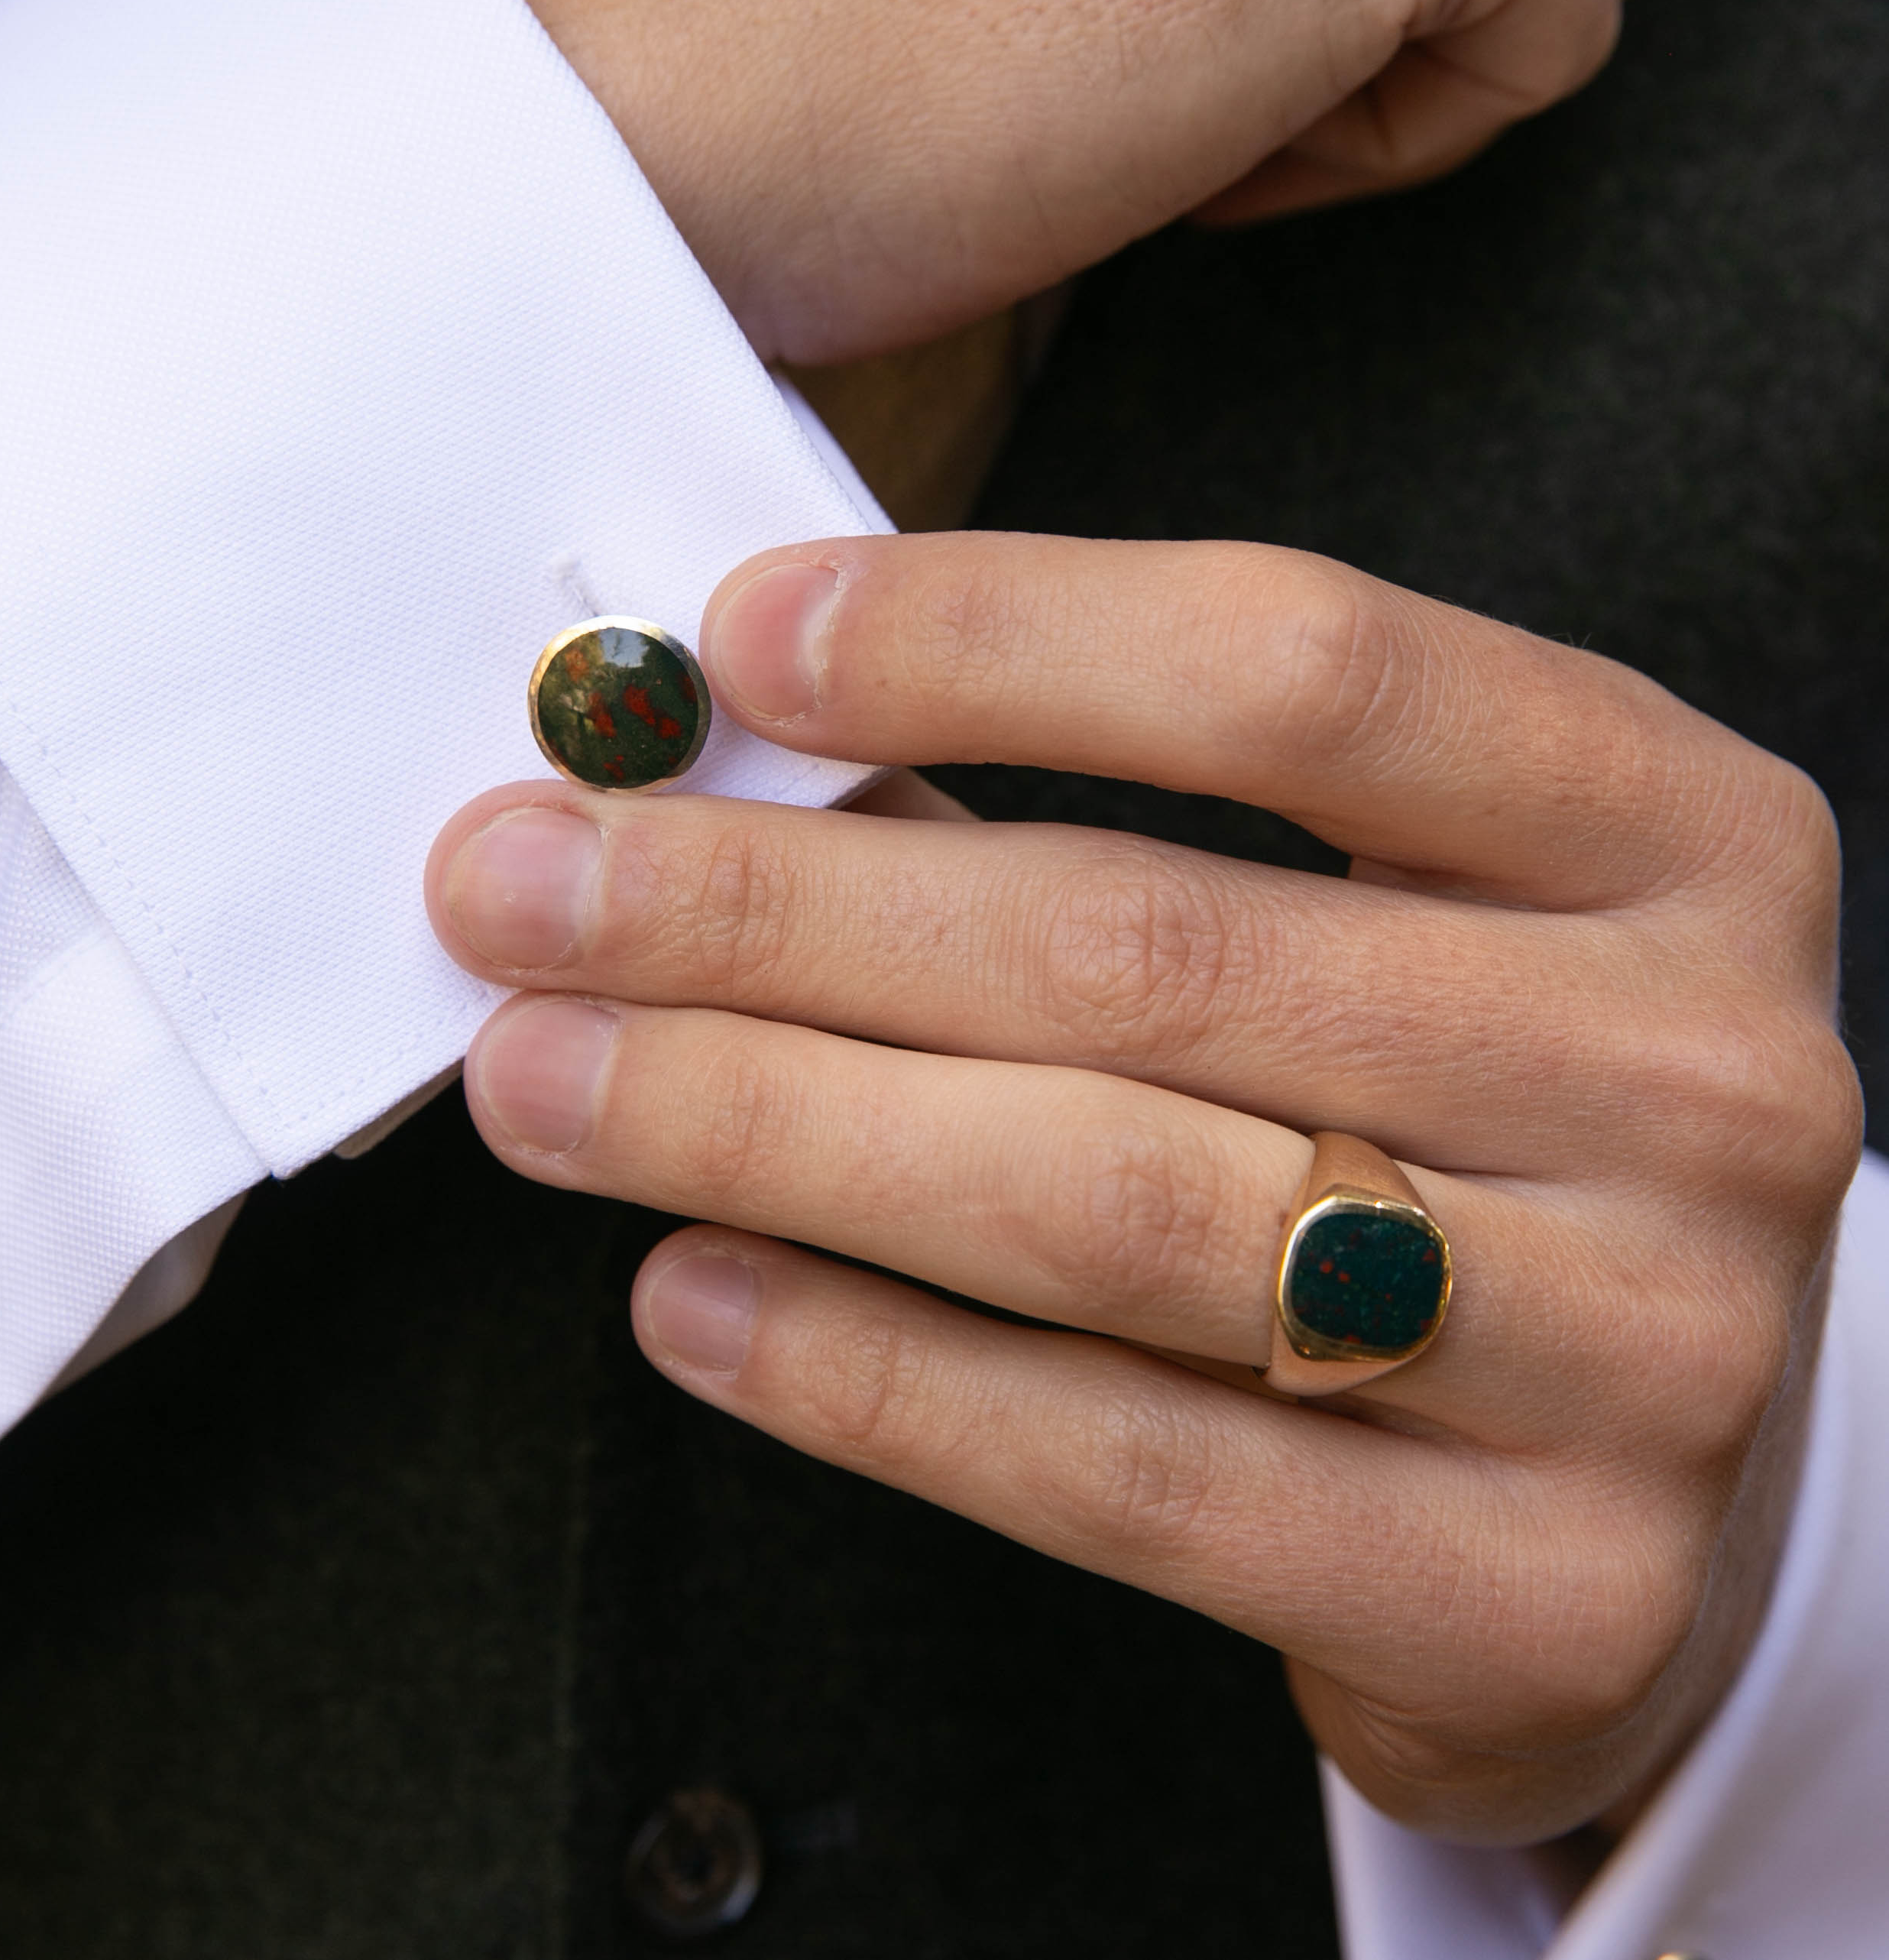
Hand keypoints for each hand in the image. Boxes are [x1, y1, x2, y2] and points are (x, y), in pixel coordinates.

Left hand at [427, 535, 1858, 1842]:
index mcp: (1678, 828)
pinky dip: (867, 1374)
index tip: (729, 645)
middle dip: (779, 909)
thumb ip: (1101, 812)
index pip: (1302, 667)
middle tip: (526, 883)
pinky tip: (690, 1293)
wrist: (1664, 1460)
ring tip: (545, 1079)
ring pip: (1112, 1210)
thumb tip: (725, 750)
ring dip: (769, 1126)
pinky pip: (1124, 1472)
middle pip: (1155, 949)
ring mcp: (1650, 1349)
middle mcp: (1705, 1073)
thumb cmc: (1461, 1105)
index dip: (990, 637)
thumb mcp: (1381, 900)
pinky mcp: (1541, 1593)